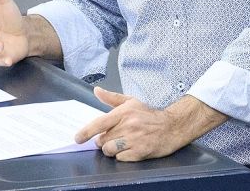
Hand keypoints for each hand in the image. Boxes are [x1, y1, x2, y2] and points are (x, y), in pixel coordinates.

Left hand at [74, 87, 227, 161]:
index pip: (99, 123)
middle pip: (102, 140)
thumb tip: (97, 91)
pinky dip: (121, 156)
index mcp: (124, 112)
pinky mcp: (140, 152)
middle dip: (103, 141)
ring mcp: (134, 140)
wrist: (172, 126)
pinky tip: (129, 149)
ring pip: (109, 150)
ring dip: (111, 149)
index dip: (85, 132)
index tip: (77, 139)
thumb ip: (112, 98)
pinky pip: (120, 158)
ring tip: (119, 144)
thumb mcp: (132, 102)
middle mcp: (128, 126)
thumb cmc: (149, 114)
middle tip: (112, 137)